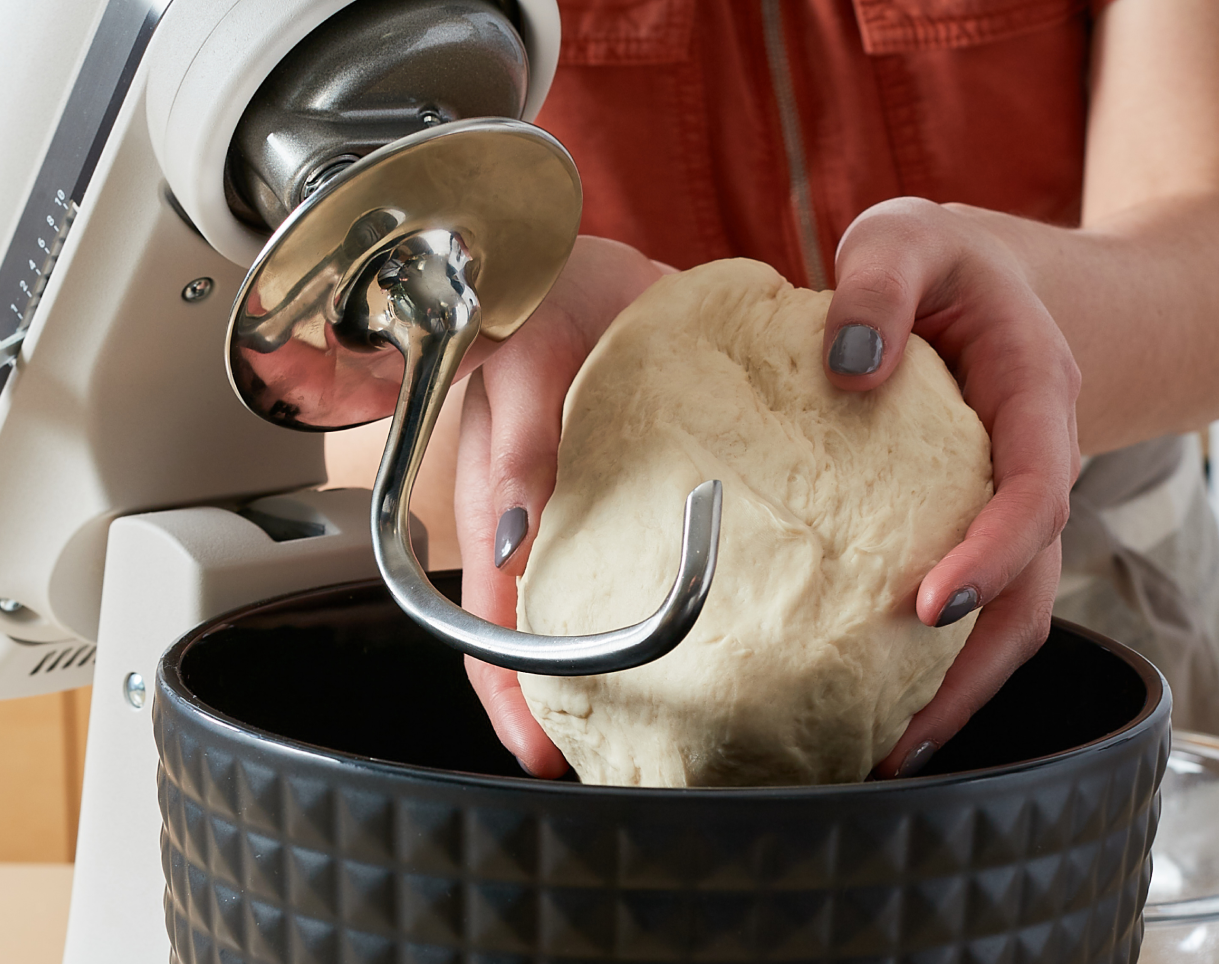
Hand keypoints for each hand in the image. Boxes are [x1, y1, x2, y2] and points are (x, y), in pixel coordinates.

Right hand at [456, 236, 666, 777]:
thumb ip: (518, 445)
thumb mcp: (524, 360)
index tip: (546, 756)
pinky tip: (728, 626)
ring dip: (637, 665)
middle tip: (635, 760)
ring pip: (608, 610)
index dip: (513, 699)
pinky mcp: (647, 493)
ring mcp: (596, 513)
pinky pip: (657, 560)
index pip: (490, 629)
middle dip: (582, 707)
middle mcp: (544, 525)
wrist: (600, 258)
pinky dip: (685, 601)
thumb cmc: (543, 295)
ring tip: (684, 716)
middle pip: (551, 640)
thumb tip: (519, 545)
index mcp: (499, 509)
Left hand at [824, 198, 1079, 776]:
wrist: (987, 280)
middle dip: (973, 665)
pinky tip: (880, 704)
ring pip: (1010, 614)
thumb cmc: (941, 260)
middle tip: (900, 734)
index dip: (994, 552)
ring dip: (956, 688)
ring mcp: (1005, 504)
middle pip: (1030, 584)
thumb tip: (851, 367)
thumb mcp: (908, 235)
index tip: (931, 606)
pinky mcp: (968, 527)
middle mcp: (1033, 462)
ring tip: (886, 754)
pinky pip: (973, 603)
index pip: (1033, 488)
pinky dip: (934, 660)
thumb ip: (880, 280)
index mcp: (1032, 392)